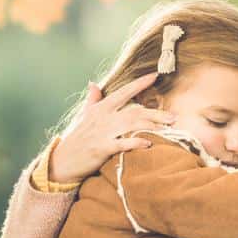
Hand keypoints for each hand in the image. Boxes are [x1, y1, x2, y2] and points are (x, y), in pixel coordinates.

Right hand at [49, 73, 175, 183]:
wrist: (62, 161)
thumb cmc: (77, 139)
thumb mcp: (84, 116)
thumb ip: (92, 100)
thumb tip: (93, 83)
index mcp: (101, 108)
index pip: (123, 92)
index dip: (140, 83)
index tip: (155, 75)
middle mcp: (103, 117)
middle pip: (134, 111)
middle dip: (155, 113)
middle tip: (174, 117)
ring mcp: (102, 132)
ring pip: (131, 124)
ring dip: (152, 126)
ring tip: (169, 129)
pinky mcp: (101, 148)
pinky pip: (122, 143)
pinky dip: (136, 142)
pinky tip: (149, 143)